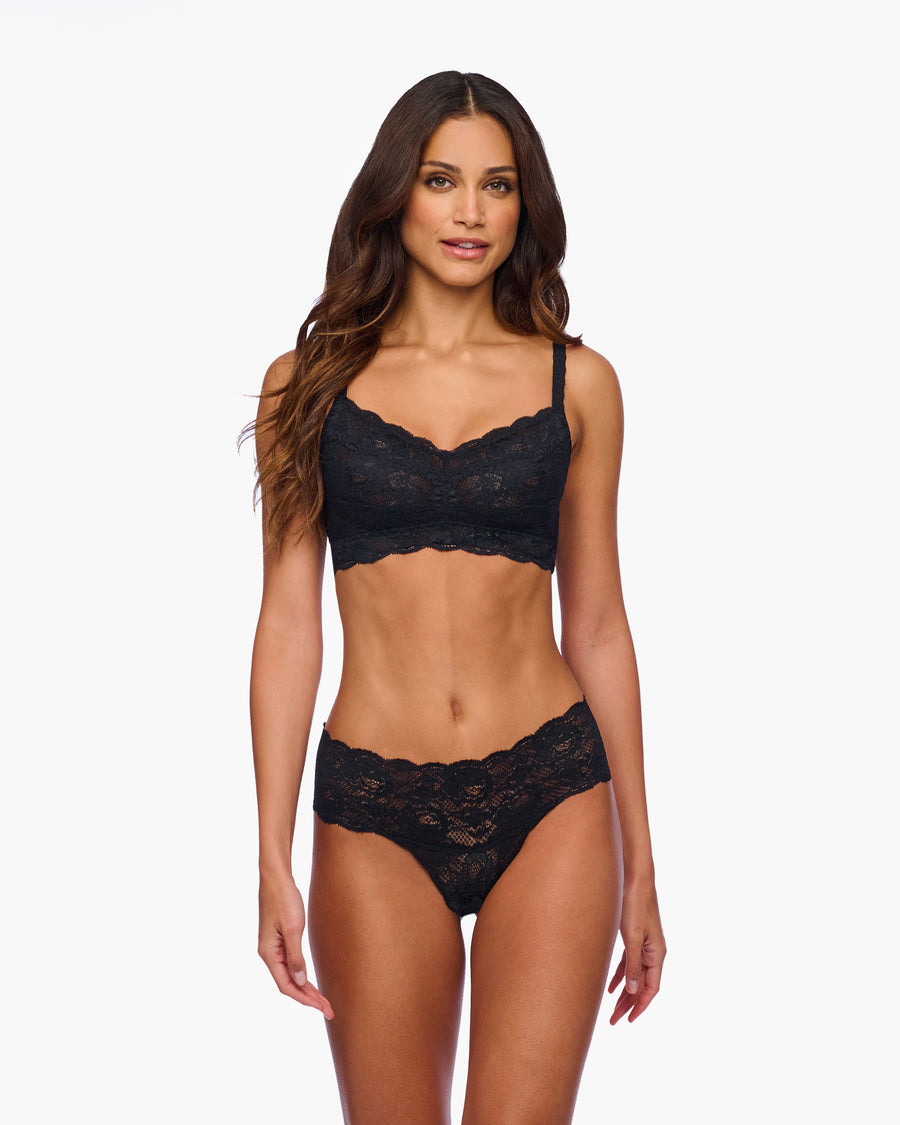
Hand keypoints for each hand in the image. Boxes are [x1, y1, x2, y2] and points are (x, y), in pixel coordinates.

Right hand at [258, 874, 333, 1019]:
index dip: (304, 999)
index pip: (286, 985)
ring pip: (290, 975)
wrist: (276, 876)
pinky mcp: (279, 940)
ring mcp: (273, 947)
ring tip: (324, 1000)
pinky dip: (302, 975)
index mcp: (268, 953)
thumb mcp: (293, 928)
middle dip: (308, 998)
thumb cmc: (284, 899)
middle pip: (288, 984)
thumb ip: (295, 956)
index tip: (321, 1007)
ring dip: (306, 988)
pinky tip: (311, 981)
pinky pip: (290, 964)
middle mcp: (268, 954)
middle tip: (329, 1009)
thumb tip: (300, 981)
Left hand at [608, 877, 664, 1024]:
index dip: (640, 1006)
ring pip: (634, 975)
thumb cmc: (634, 904)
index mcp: (657, 953)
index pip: (651, 988)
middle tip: (614, 1021)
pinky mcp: (634, 936)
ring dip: (624, 993)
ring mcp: (644, 944)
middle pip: (642, 985)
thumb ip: (632, 964)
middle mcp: (653, 951)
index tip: (629, 1021)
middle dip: (629, 1004)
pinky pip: (628, 963)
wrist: (634, 878)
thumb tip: (631, 990)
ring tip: (612, 1010)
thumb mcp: (632, 936)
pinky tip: (610, 986)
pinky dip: (620, 975)